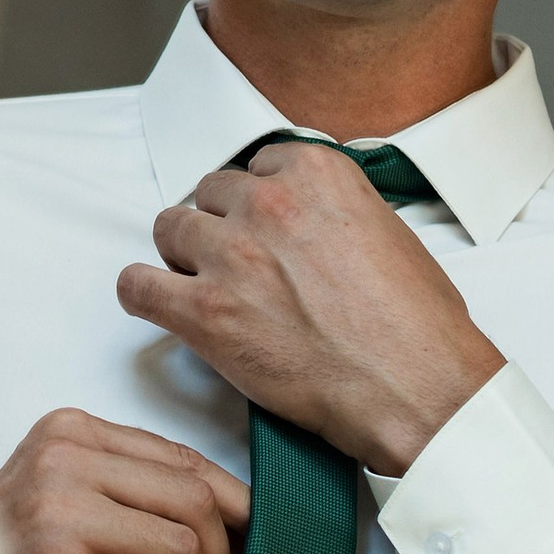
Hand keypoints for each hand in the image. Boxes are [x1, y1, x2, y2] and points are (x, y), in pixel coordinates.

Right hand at [0, 407, 250, 553]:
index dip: (232, 508)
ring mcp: (58, 511)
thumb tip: (242, 520)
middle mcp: (64, 458)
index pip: (182, 459)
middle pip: (195, 502)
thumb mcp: (72, 505)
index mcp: (70, 429)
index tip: (244, 548)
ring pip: (183, 552)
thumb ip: (138, 494)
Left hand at [116, 140, 502, 475]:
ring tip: (208, 287)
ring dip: (185, 256)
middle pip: (211, 193)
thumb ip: (334, 211)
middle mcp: (267, 203)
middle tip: (241, 265)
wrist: (416, 388)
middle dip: (222, 226)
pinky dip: (143, 294)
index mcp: (316, 174)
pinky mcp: (205, 311)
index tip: (263, 226)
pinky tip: (159, 303)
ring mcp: (231, 255)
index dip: (257, 200)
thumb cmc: (416, 327)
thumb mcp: (387, 231)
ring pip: (170, 229)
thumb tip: (311, 224)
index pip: (258, 165)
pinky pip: (137, 286)